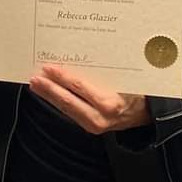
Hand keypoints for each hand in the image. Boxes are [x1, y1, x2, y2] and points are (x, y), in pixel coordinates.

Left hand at [29, 65, 149, 134]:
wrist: (147, 114)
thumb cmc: (138, 92)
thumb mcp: (126, 78)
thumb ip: (106, 70)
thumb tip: (82, 55)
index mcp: (110, 103)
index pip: (79, 87)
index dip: (61, 77)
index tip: (48, 67)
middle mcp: (100, 117)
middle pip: (67, 101)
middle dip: (49, 88)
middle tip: (34, 77)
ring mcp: (94, 125)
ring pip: (66, 109)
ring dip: (49, 96)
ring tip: (37, 84)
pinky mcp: (90, 127)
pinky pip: (71, 112)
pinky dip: (59, 101)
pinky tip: (50, 93)